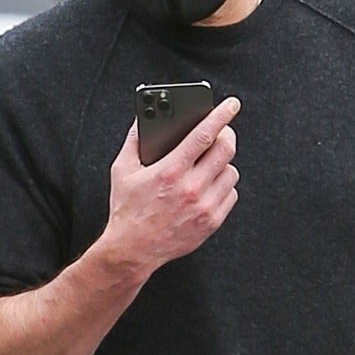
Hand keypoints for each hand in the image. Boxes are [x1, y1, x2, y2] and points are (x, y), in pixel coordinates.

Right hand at [104, 96, 240, 278]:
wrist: (133, 250)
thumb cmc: (127, 210)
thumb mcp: (123, 170)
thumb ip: (133, 141)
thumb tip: (142, 119)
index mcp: (170, 171)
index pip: (204, 134)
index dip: (221, 115)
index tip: (231, 105)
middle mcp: (191, 188)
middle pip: (225, 150)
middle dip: (227, 135)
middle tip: (222, 132)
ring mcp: (204, 206)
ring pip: (231, 172)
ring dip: (224, 163)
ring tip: (210, 163)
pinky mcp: (212, 221)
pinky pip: (231, 194)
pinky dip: (224, 186)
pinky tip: (210, 185)